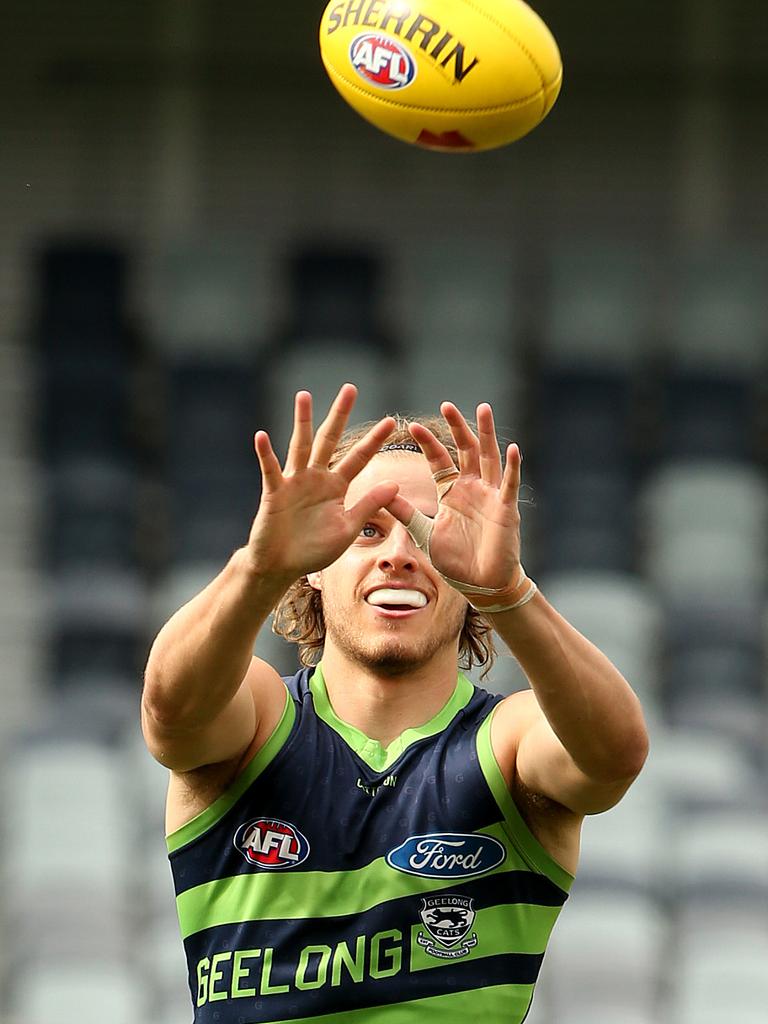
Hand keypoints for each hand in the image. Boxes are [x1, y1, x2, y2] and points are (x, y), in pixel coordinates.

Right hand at [247, 384, 397, 584]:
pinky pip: (270, 470)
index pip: (359, 458)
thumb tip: (395, 483)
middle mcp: (315, 478)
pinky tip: (261, 436)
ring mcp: (294, 482)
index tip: (390, 421)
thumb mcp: (348, 528)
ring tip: (304, 395)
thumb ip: (369, 505)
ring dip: (302, 421)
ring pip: (300, 446)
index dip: (374, 441)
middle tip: (350, 388)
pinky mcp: (274, 493)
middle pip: (329, 440)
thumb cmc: (314, 550)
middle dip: (339, 415)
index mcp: (336, 487)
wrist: (281, 566)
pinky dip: (265, 454)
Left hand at [386, 402, 521, 593]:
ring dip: (486, 434)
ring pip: (489, 457)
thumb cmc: (455, 560)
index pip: (439, 460)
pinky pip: (509, 484)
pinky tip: (513, 449)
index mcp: (451, 492)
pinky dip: (512, 466)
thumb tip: (382, 492)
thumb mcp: (423, 533)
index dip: (428, 444)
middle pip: (465, 450)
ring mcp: (490, 495)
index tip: (412, 427)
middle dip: (457, 428)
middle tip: (447, 405)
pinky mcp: (506, 509)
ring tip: (483, 409)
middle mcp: (472, 488)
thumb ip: (405, 512)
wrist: (479, 584)